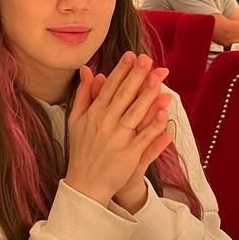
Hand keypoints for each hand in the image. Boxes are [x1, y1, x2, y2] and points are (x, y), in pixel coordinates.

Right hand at [66, 54, 174, 209]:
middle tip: (148, 60)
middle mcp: (104, 125)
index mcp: (92, 115)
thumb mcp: (76, 120)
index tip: (131, 55)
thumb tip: (87, 70)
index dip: (121, 71)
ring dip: (147, 96)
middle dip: (136, 76)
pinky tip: (163, 112)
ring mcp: (117, 140)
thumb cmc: (81, 150)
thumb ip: (83, 94)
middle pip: (123, 96)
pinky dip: (153, 125)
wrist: (85, 184)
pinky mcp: (128, 155)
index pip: (109, 88)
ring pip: (134, 113)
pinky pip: (144, 138)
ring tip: (159, 79)